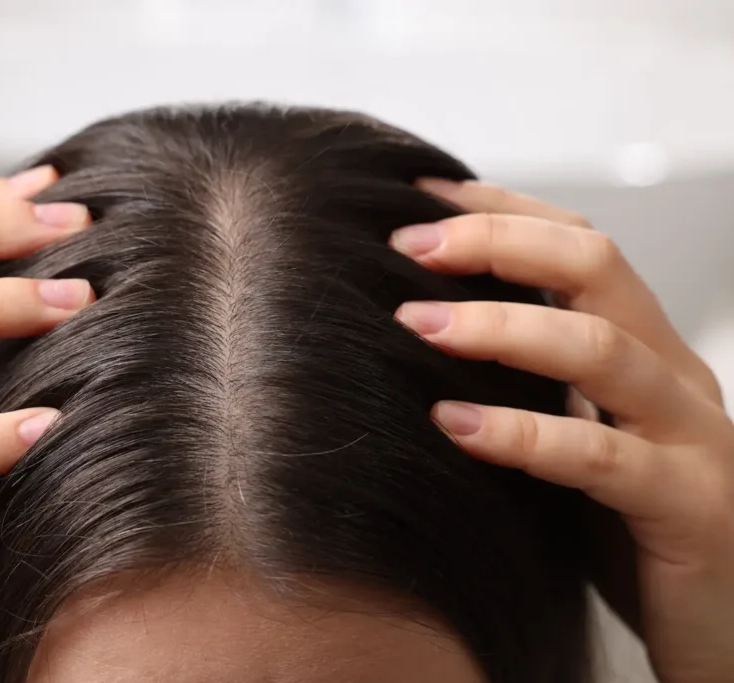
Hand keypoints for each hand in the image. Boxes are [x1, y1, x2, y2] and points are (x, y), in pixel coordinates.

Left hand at [391, 179, 733, 682]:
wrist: (725, 625)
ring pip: (599, 348)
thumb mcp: (579, 437)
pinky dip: (520, 434)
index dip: (501, 211)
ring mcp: (691, 437)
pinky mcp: (689, 506)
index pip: (579, 246)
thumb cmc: (631, 530)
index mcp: (646, 351)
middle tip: (407, 246)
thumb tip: (428, 332)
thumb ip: (534, 386)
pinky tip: (452, 425)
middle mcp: (674, 377)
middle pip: (597, 267)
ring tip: (416, 323)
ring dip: (499, 327)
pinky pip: (599, 455)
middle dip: (496, 243)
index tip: (419, 198)